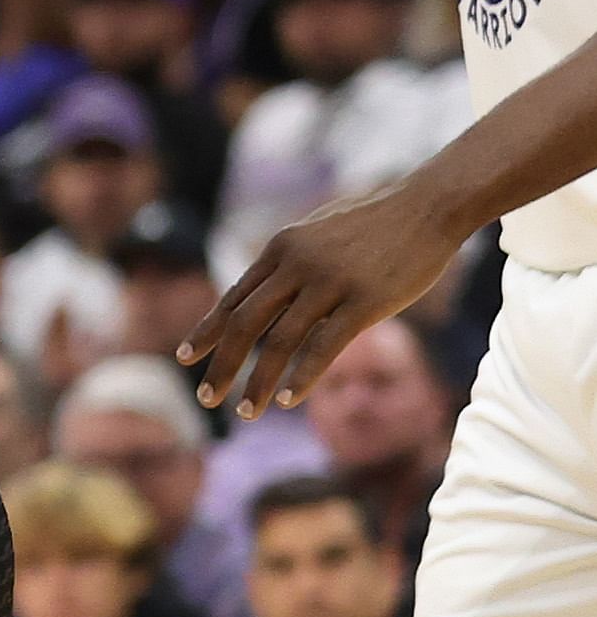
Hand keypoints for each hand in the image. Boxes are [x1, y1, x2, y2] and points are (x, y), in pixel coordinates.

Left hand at [182, 181, 466, 417]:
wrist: (430, 204)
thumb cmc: (375, 223)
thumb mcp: (317, 234)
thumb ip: (288, 263)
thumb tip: (263, 294)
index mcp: (280, 249)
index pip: (233, 298)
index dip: (207, 331)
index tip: (185, 359)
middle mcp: (296, 265)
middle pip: (244, 324)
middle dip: (222, 364)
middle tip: (206, 398)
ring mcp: (330, 282)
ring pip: (279, 341)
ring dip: (259, 381)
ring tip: (246, 412)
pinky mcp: (365, 301)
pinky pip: (324, 346)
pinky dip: (302, 377)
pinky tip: (288, 401)